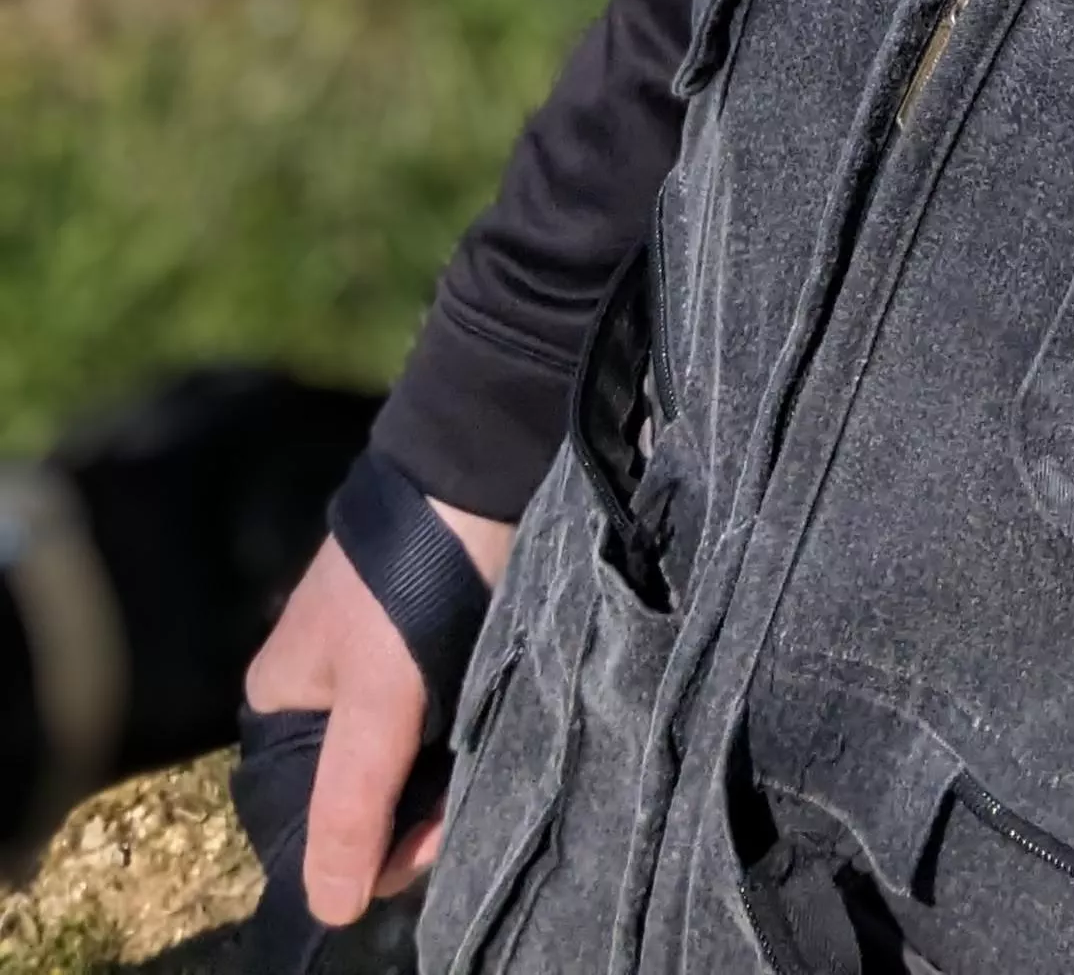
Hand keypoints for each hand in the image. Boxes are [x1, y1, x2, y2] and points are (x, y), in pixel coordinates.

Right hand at [242, 501, 511, 922]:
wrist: (474, 472)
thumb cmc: (410, 586)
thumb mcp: (377, 701)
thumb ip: (351, 803)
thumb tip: (330, 909)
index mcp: (281, 701)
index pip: (304, 813)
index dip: (359, 847)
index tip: (419, 850)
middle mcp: (320, 691)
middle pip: (357, 790)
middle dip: (407, 819)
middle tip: (456, 821)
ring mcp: (376, 669)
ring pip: (401, 763)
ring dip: (436, 789)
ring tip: (477, 788)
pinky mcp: (427, 649)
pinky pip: (433, 726)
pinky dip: (455, 749)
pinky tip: (484, 755)